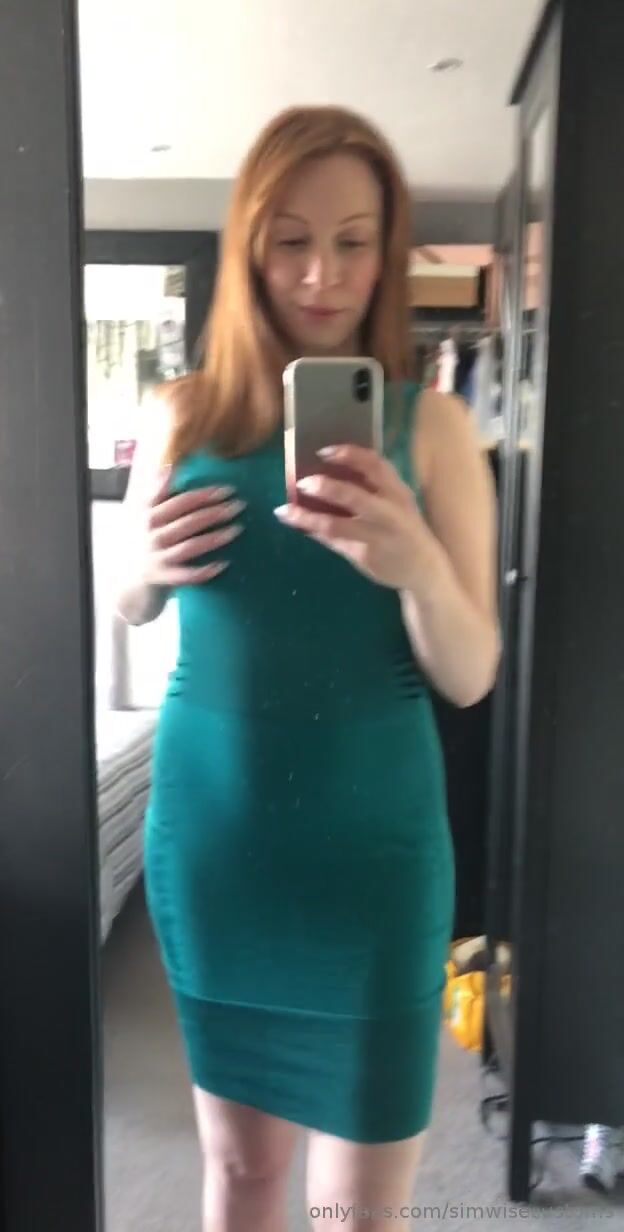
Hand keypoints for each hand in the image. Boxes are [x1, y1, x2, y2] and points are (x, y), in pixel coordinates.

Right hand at [144, 469, 244, 585]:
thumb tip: (170, 466)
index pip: (178, 500)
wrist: (130, 581)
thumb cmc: (145, 542)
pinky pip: (186, 575)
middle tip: (239, 506)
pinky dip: (204, 571)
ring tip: (237, 529)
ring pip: (189, 546)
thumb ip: (157, 492)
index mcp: (148, 514)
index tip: (227, 490)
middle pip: (187, 521)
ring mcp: (157, 557)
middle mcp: (151, 534)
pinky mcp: (163, 577)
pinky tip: (223, 564)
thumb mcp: (145, 515)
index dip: (203, 495)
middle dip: (214, 512)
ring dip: (214, 538)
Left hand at [274, 445, 436, 592]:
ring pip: (336, 525)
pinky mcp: (364, 556)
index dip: (349, 455)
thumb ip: (373, 486)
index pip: (375, 465)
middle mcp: (388, 513)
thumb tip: (331, 468)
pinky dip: (313, 532)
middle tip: (302, 482)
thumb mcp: (398, 502)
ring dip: (307, 517)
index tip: (324, 451)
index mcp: (397, 492)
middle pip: (354, 496)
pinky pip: (333, 542)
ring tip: (285, 510)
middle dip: (326, 487)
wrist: (424, 568)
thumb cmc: (405, 527)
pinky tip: (297, 525)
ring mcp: (375, 537)